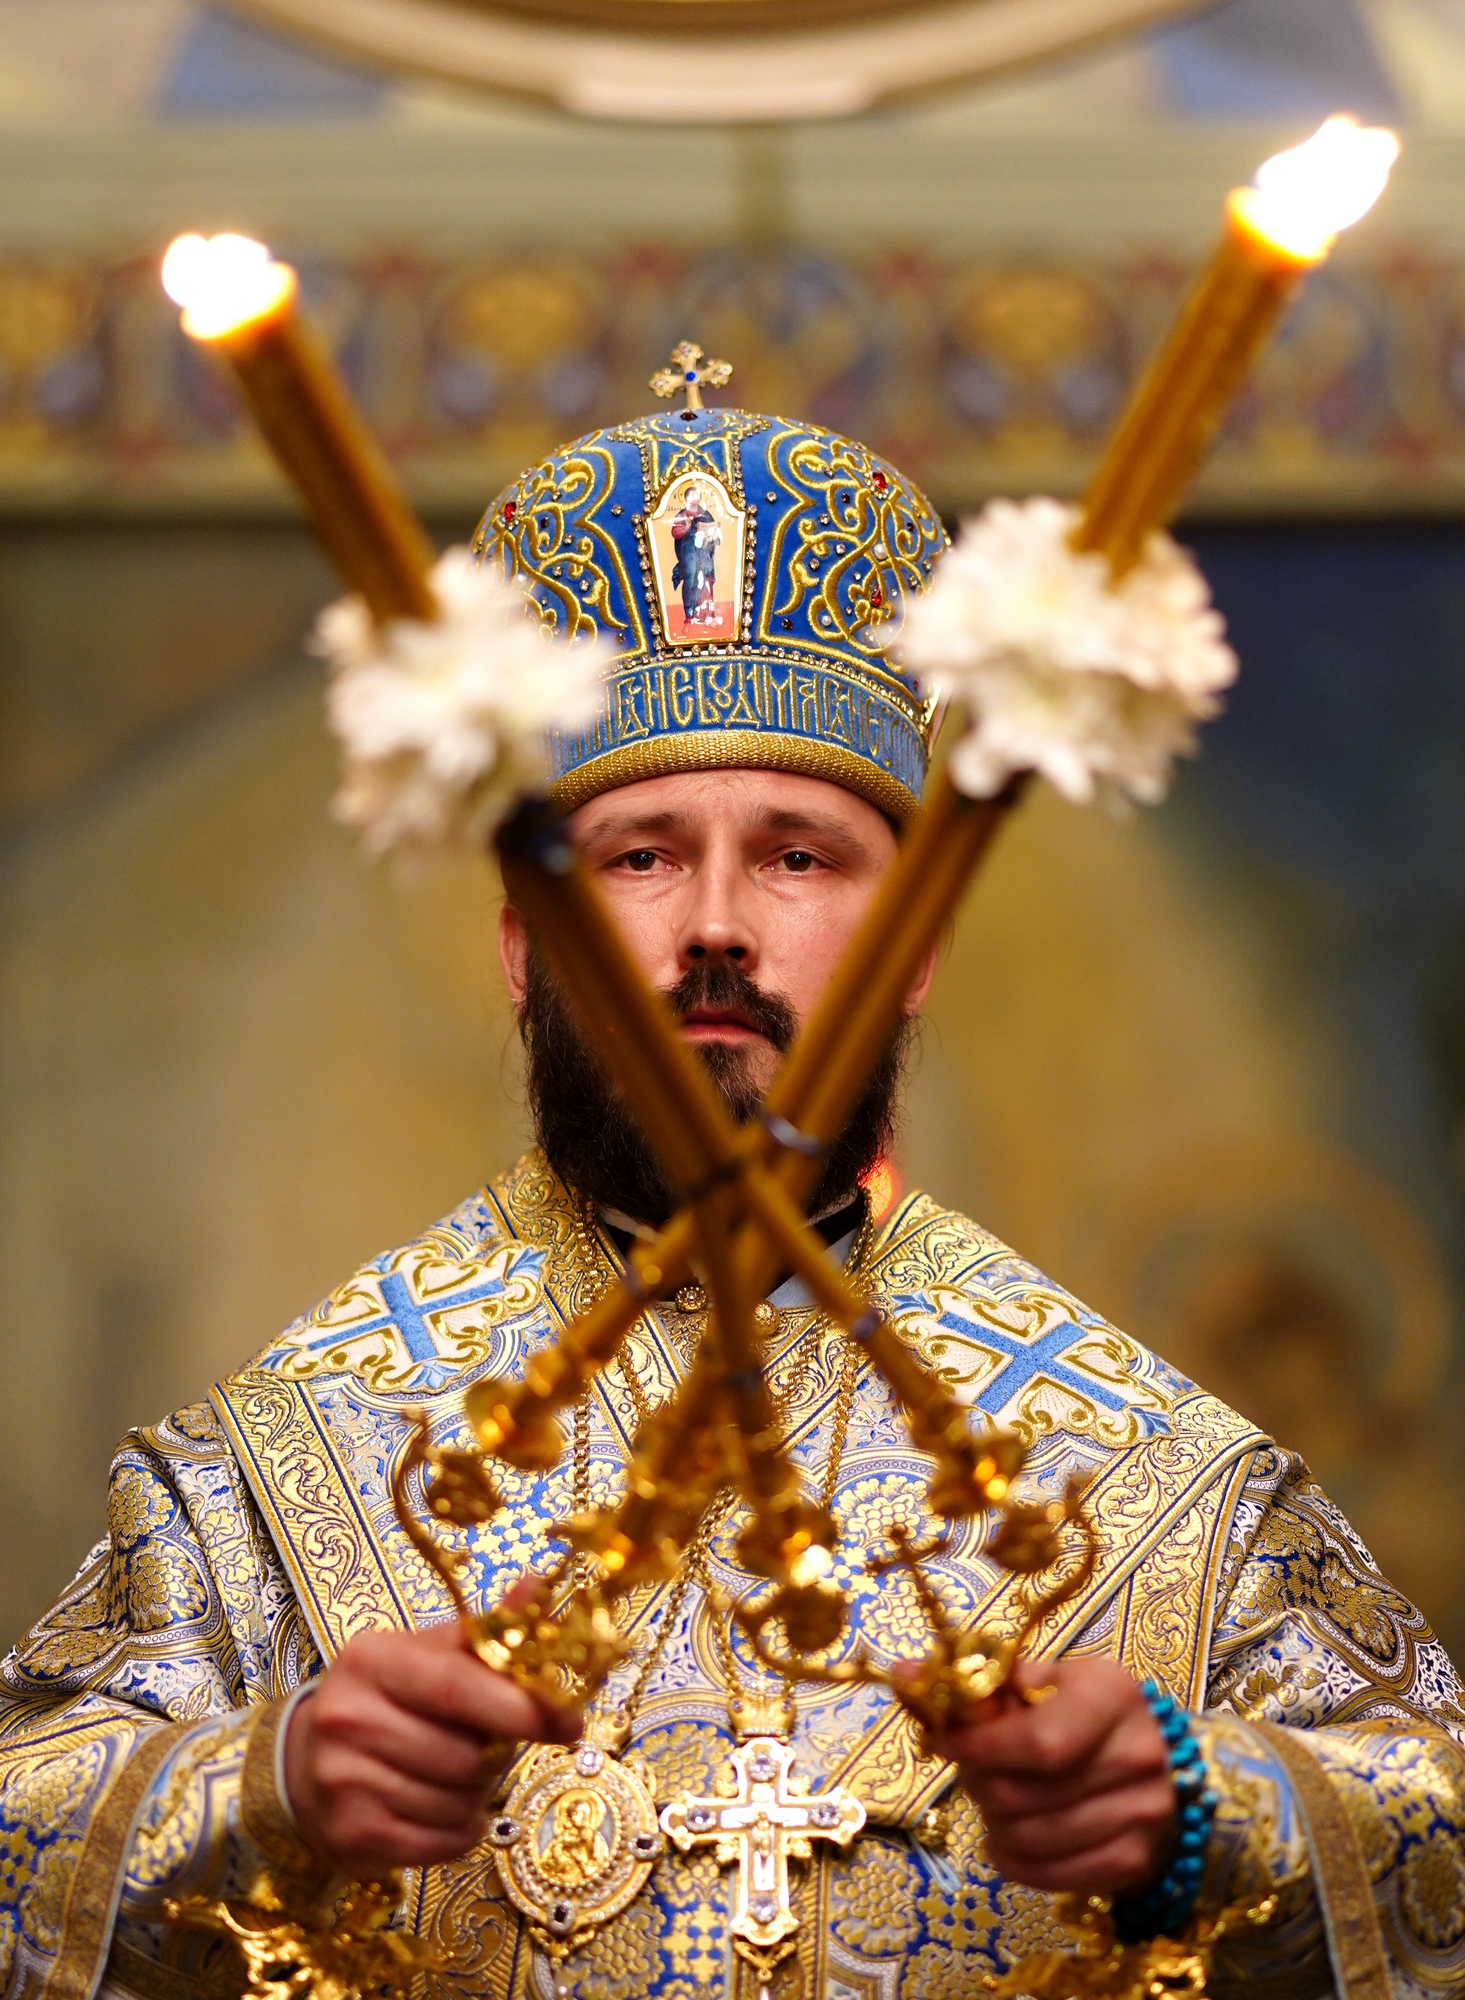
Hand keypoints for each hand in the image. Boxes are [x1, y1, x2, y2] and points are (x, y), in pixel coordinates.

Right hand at [283, 1622, 579, 1876]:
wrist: (303, 1761)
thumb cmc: (385, 1700)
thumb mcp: (426, 1655)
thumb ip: (484, 1631)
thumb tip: (537, 1585)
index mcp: (374, 1659)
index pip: (459, 1687)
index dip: (521, 1707)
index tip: (570, 1722)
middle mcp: (350, 1716)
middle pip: (465, 1755)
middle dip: (494, 1758)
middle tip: (488, 1748)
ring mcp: (343, 1778)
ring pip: (456, 1802)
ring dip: (475, 1796)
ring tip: (456, 1777)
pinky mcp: (349, 1832)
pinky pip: (439, 1843)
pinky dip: (459, 1832)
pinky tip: (445, 1812)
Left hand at [929, 1658, 1175, 1894]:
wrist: (1158, 1765)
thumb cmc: (1084, 1713)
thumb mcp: (1040, 1681)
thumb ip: (975, 1681)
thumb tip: (903, 1674)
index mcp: (1111, 1694)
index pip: (1035, 1740)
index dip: (978, 1748)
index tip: (940, 1743)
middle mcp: (1136, 1753)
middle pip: (1023, 1794)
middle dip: (977, 1784)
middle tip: (971, 1771)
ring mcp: (1142, 1813)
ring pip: (1030, 1838)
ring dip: (992, 1823)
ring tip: (993, 1802)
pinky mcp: (1134, 1861)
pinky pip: (1049, 1875)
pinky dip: (1012, 1860)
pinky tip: (1007, 1838)